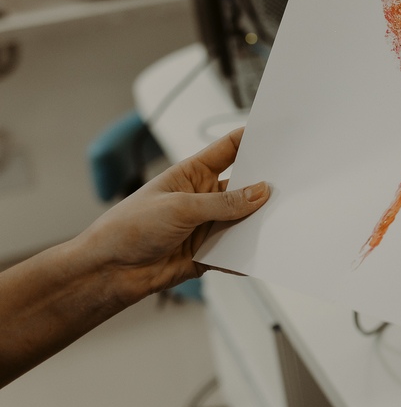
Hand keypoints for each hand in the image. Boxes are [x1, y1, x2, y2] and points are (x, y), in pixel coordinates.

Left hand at [76, 126, 269, 304]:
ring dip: (257, 222)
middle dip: (263, 186)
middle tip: (285, 186)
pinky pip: (237, 250)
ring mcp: (207, 225)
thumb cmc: (127, 229)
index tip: (278, 135)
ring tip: (273, 222)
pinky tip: (255, 251)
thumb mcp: (180, 208)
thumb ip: (223, 203)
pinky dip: (247, 252)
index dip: (253, 138)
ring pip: (244, 220)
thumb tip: (259, 193)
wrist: (109, 272)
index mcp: (192, 174)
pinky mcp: (210, 252)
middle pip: (244, 186)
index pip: (229, 149)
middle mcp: (203, 197)